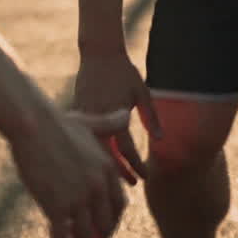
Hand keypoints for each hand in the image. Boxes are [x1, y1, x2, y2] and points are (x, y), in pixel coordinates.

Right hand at [8, 108, 126, 237]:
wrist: (32, 124)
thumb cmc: (56, 122)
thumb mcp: (90, 123)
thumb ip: (110, 124)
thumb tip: (127, 114)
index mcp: (107, 169)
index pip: (117, 206)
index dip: (111, 222)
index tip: (104, 232)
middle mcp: (98, 186)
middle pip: (106, 224)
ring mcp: (79, 197)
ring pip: (85, 236)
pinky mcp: (58, 206)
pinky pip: (61, 237)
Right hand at [72, 43, 163, 186]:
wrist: (98, 52)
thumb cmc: (123, 71)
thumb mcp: (141, 92)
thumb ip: (150, 116)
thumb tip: (160, 139)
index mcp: (117, 115)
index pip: (128, 150)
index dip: (137, 166)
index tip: (145, 176)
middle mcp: (100, 118)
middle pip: (108, 156)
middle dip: (120, 172)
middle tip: (132, 185)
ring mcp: (86, 115)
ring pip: (93, 149)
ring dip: (104, 164)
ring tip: (114, 176)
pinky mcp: (77, 111)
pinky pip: (83, 136)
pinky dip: (89, 149)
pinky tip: (95, 158)